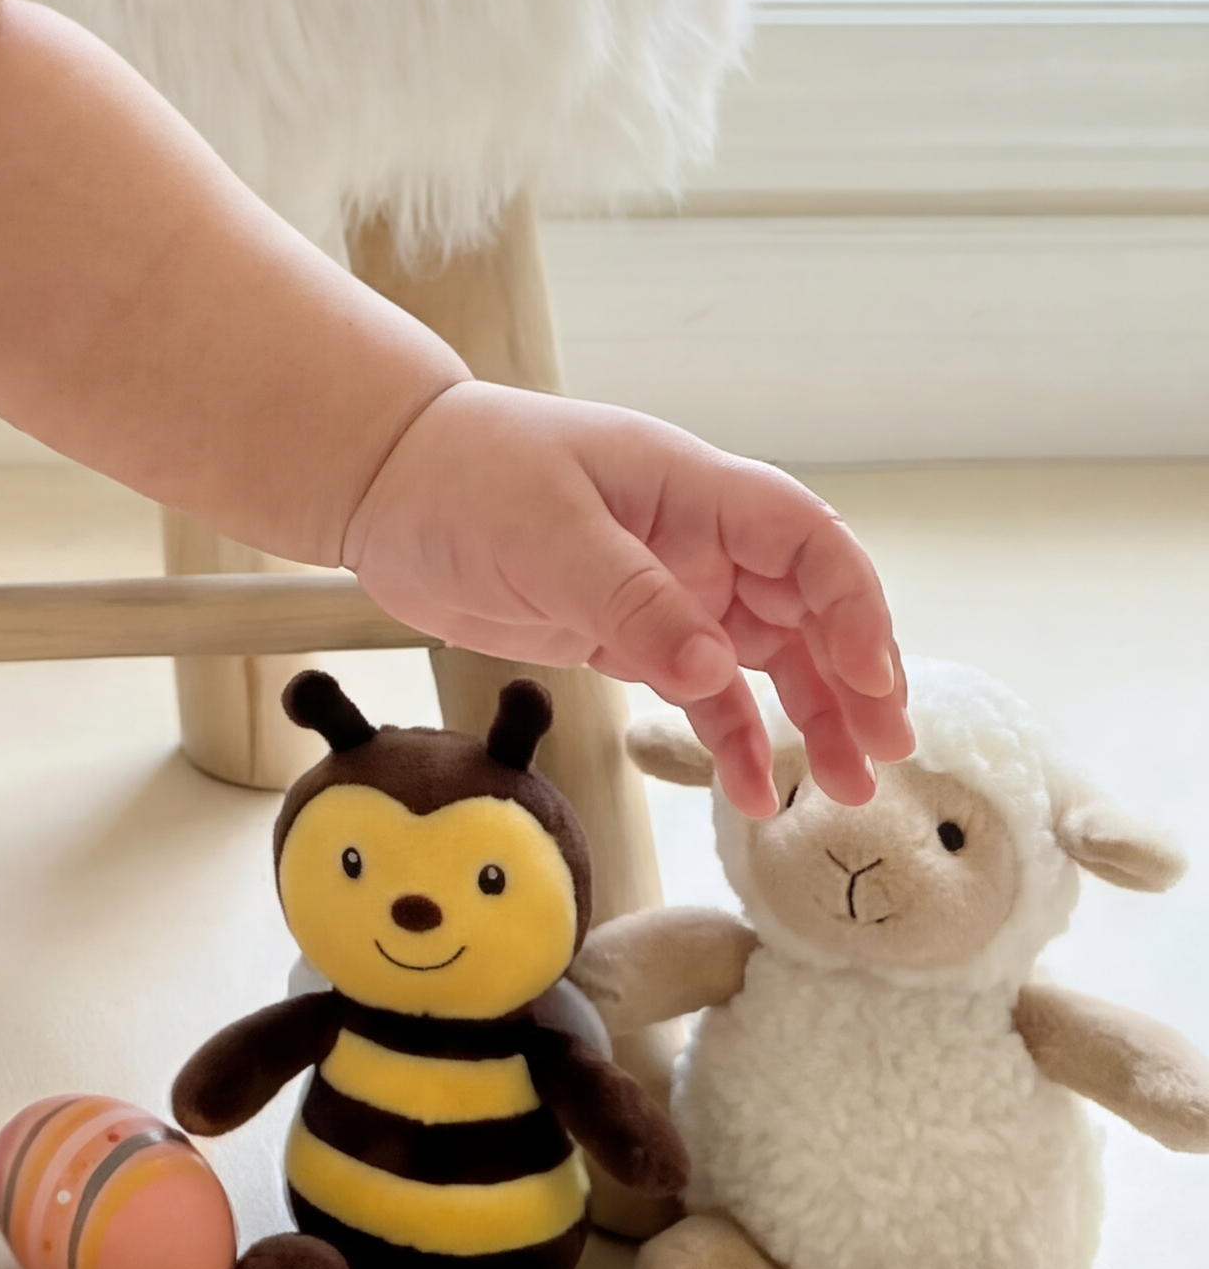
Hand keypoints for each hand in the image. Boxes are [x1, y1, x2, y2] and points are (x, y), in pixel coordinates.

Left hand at [336, 383, 910, 814]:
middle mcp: (694, 538)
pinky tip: (754, 795)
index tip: (865, 675)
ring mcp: (666, 589)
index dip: (850, 602)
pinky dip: (733, 739)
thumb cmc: (462, 474)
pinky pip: (702, 692)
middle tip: (884, 747)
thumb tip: (715, 668)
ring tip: (845, 788)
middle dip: (853, 673)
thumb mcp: (544, 531)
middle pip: (804, 606)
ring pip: (766, 657)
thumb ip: (631, 598)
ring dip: (812, 716)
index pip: (804, 538)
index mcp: (688, 489)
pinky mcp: (629, 634)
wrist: (383, 485)